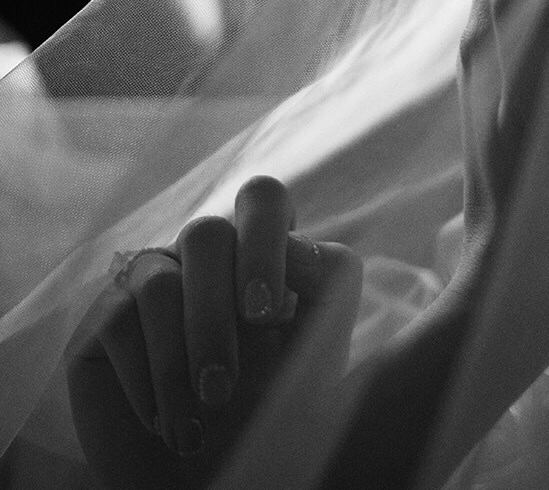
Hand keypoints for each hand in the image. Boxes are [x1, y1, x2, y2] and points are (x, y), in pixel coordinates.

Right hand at [66, 177, 361, 489]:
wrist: (207, 487)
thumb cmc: (272, 422)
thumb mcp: (315, 358)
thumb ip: (326, 299)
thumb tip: (311, 257)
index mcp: (262, 252)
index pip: (263, 202)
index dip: (268, 244)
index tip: (272, 311)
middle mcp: (205, 257)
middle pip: (207, 233)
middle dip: (217, 309)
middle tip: (223, 381)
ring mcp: (152, 280)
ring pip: (160, 280)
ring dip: (180, 360)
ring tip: (198, 424)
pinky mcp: (108, 317)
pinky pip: (120, 320)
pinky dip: (148, 380)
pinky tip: (166, 423)